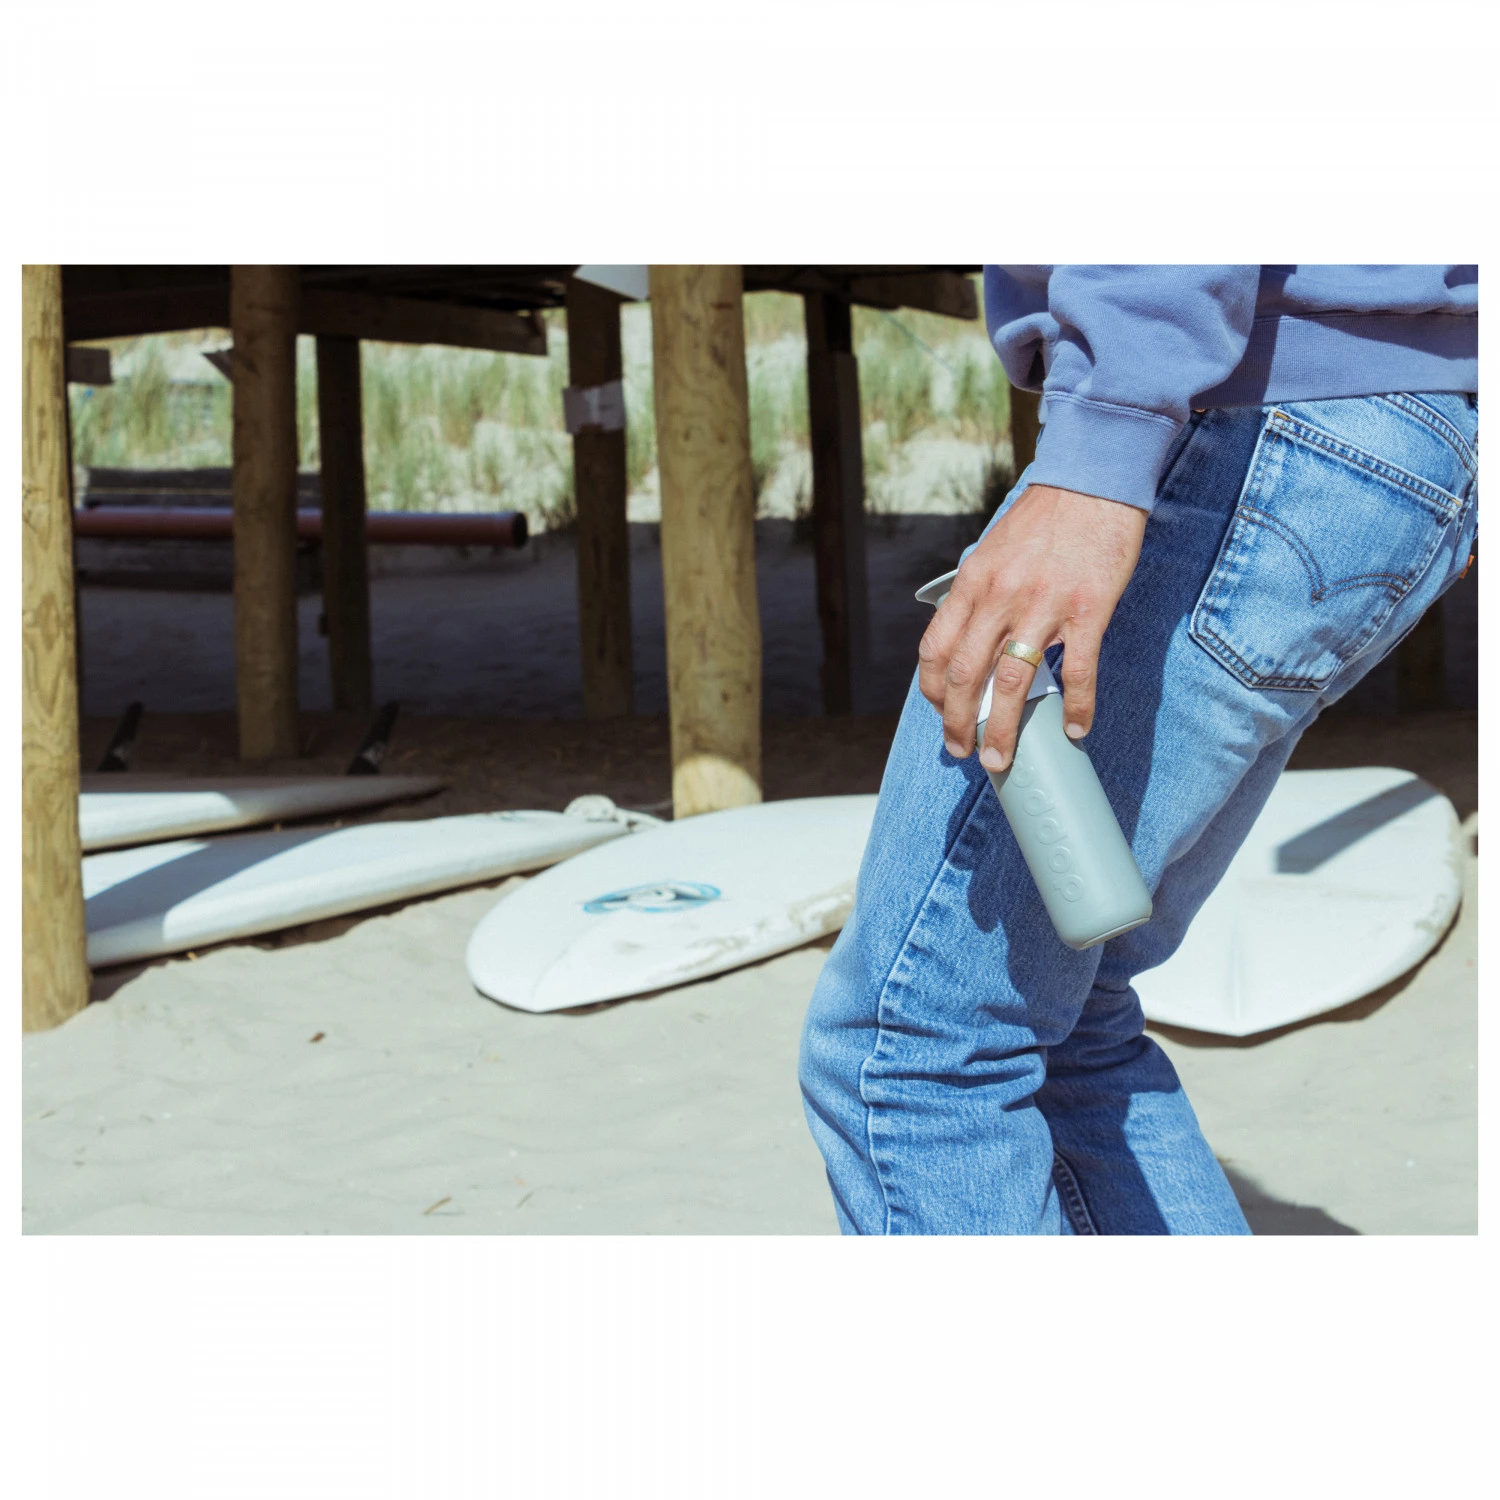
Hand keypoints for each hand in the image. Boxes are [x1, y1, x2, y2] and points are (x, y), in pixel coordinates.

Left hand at [918, 484, 1146, 770]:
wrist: (1093, 482)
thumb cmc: (1043, 519)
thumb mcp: (992, 551)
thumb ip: (979, 595)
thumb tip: (970, 639)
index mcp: (971, 584)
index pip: (936, 649)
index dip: (933, 691)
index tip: (941, 714)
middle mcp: (999, 598)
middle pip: (964, 677)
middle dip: (957, 723)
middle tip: (961, 752)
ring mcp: (1043, 607)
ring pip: (1010, 684)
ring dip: (1002, 730)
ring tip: (999, 759)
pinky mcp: (1087, 611)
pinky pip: (1078, 672)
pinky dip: (1077, 707)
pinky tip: (1076, 730)